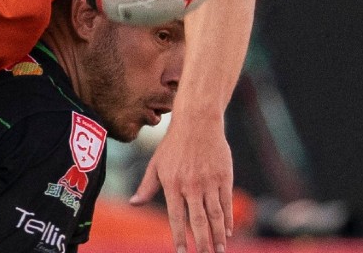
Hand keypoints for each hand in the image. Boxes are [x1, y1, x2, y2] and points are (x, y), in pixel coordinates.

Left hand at [131, 114, 232, 252]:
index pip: (176, 217)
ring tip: (219, 250)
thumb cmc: (172, 146)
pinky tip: (227, 232)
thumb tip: (133, 203)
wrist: (197, 123)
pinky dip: (228, 219)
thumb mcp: (156, 164)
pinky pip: (226, 202)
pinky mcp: (224, 176)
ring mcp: (209, 181)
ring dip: (217, 235)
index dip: (179, 237)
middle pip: (198, 221)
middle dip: (202, 243)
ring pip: (215, 215)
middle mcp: (191, 185)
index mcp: (172, 184)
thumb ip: (147, 186)